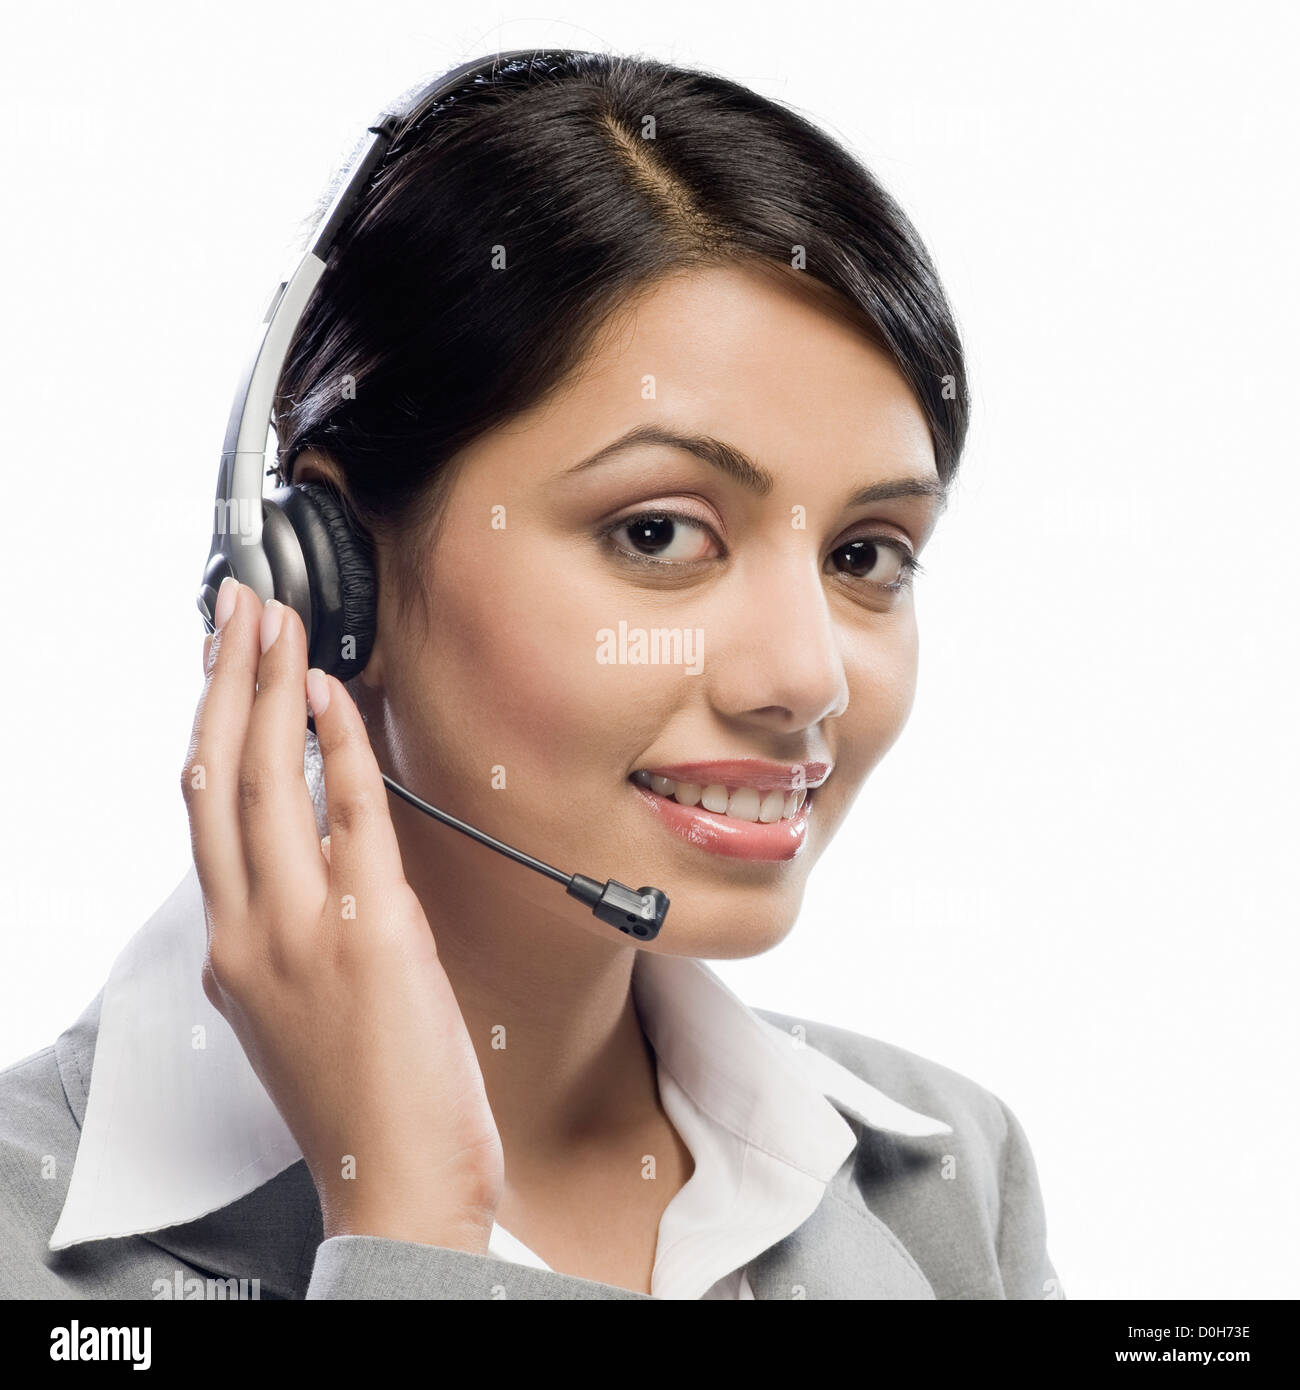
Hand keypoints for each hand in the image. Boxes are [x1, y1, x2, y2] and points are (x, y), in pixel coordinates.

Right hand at [183, 577, 503, 1251]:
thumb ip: (293, 928)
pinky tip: (337, 699)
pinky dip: (340, 750)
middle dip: (225, 683)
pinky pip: (348, 818)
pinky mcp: (369, 934)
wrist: (394, 1183)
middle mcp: (249, 932)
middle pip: (218, 778)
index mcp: (231, 949)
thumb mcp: (299, 1007)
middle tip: (240, 611)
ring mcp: (301, 931)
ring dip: (272, 692)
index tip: (222, 668)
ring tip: (279, 627)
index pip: (204, 813)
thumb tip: (318, 855)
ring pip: (266, 783)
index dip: (209, 728)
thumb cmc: (359, 1101)